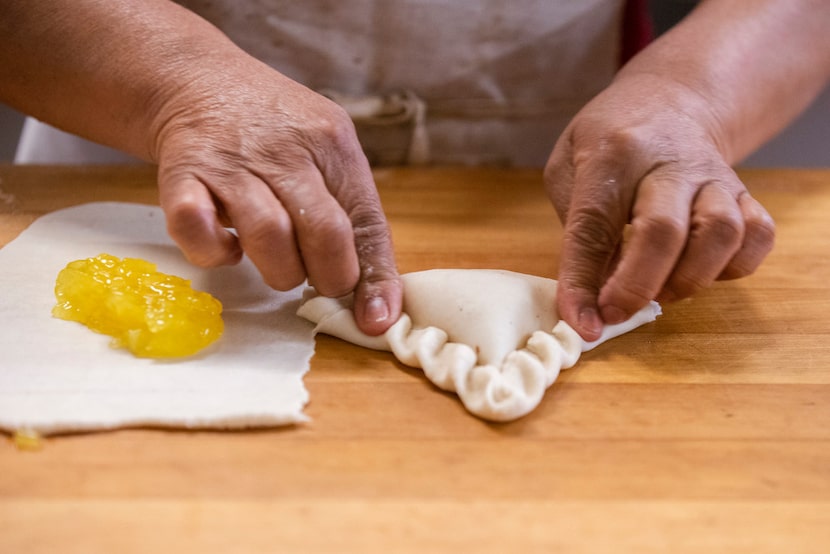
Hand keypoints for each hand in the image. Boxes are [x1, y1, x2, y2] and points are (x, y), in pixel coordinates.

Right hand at [150, 54, 401, 334]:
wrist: (199, 80)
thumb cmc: (276, 133)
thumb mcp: (326, 154)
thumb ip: (352, 218)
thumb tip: (376, 305)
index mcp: (332, 144)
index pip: (366, 220)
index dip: (374, 277)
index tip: (374, 321)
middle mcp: (285, 151)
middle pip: (324, 232)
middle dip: (327, 276)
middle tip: (316, 278)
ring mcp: (231, 163)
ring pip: (268, 237)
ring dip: (278, 270)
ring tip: (276, 261)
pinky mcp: (182, 177)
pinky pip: (198, 233)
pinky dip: (216, 254)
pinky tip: (228, 245)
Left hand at [544, 73, 774, 340]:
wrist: (670, 100)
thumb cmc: (606, 145)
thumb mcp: (568, 170)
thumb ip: (579, 229)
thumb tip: (593, 296)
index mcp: (611, 155)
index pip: (593, 227)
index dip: (584, 283)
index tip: (583, 325)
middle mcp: (667, 164)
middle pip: (662, 231)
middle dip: (637, 286)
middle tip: (616, 313)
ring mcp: (712, 176)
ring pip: (721, 234)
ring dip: (688, 280)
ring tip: (660, 291)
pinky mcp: (743, 191)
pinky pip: (757, 236)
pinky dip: (734, 268)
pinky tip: (702, 271)